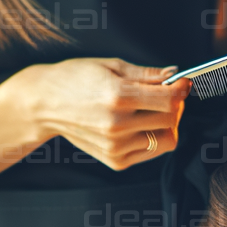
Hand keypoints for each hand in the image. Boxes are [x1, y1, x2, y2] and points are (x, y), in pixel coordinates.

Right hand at [12, 57, 188, 169]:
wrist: (44, 104)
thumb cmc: (74, 79)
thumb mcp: (110, 65)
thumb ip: (147, 74)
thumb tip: (175, 75)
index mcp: (118, 96)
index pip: (169, 99)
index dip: (182, 89)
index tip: (182, 82)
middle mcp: (117, 125)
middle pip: (171, 119)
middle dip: (175, 104)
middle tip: (166, 94)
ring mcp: (116, 146)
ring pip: (166, 140)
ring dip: (166, 124)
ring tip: (152, 111)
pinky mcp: (115, 160)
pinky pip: (152, 152)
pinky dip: (152, 137)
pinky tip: (138, 124)